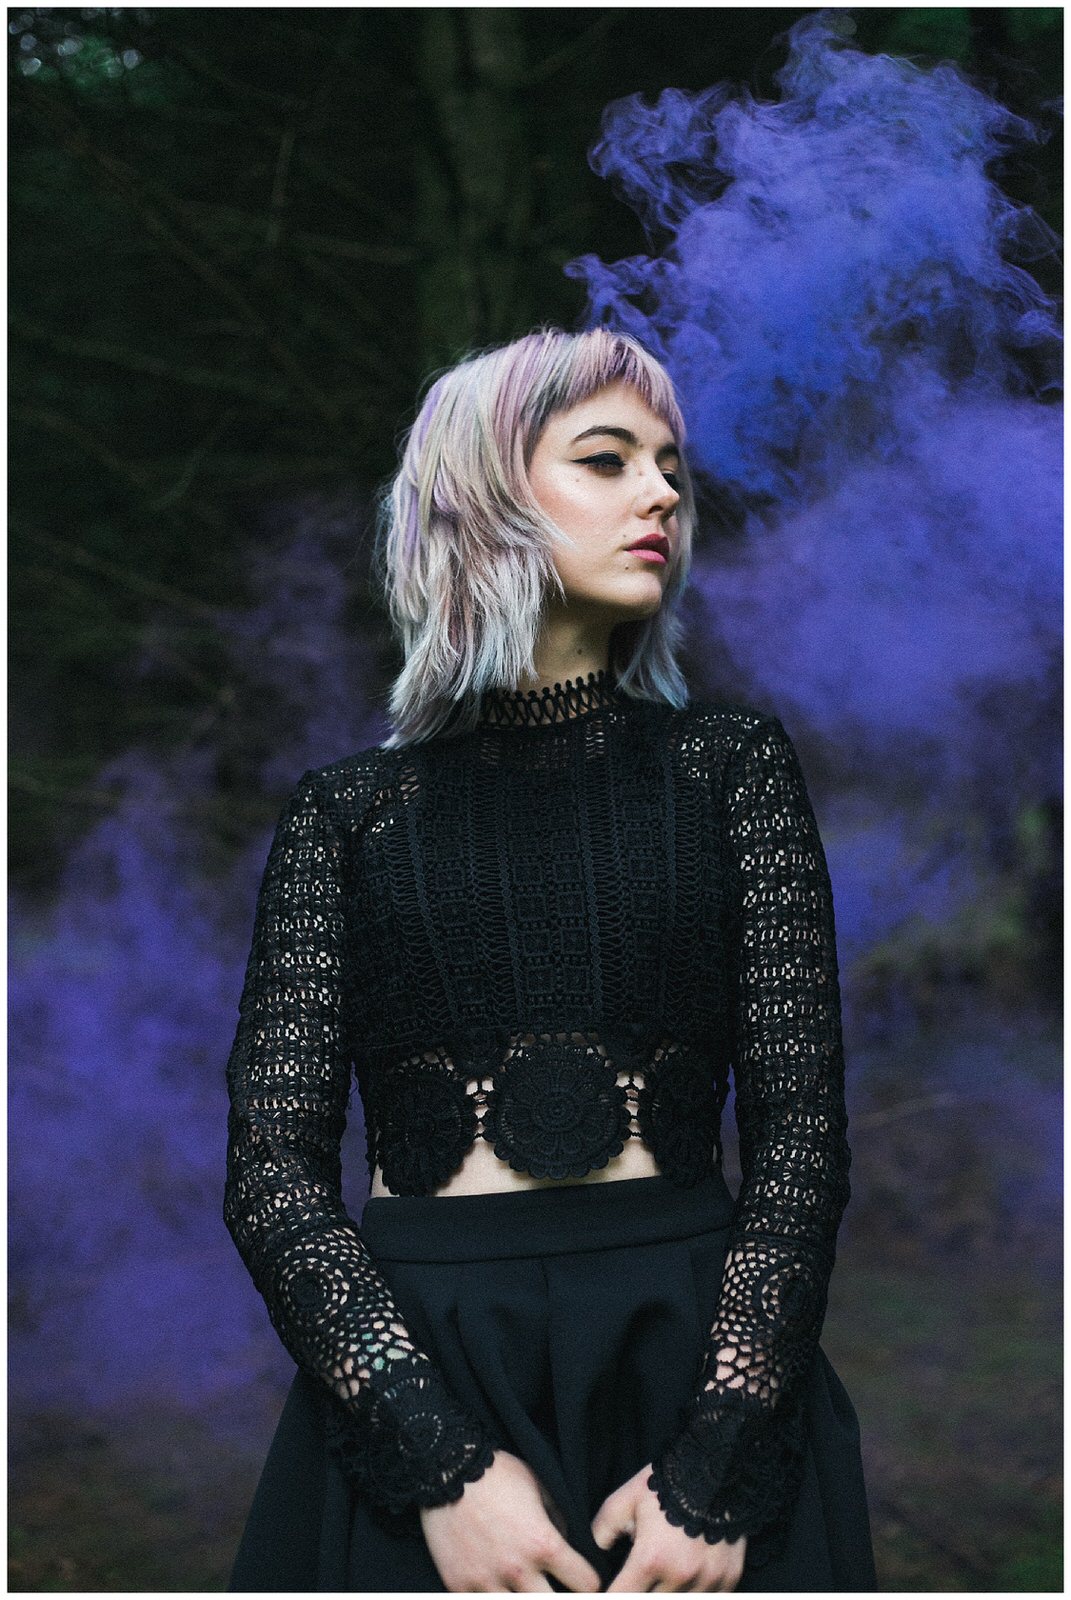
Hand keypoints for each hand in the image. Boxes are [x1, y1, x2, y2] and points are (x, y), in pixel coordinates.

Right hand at [419, 1448, 602, 1591]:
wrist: (447, 1468)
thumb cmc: (497, 1474)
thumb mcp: (538, 1487)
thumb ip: (558, 1520)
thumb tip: (568, 1544)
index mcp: (543, 1544)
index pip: (585, 1583)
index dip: (589, 1582)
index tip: (584, 1580)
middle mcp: (517, 1568)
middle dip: (559, 1598)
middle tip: (555, 1588)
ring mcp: (486, 1580)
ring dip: (523, 1598)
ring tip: (522, 1587)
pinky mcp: (459, 1584)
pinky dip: (490, 1596)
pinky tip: (494, 1586)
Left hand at [591, 1461, 746, 1591]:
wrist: (715, 1467)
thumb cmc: (665, 1485)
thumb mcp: (623, 1502)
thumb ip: (601, 1534)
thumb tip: (592, 1564)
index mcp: (651, 1559)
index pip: (621, 1599)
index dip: (611, 1596)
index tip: (608, 1590)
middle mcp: (680, 1577)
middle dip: (638, 1592)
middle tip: (636, 1576)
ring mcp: (708, 1582)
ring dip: (664, 1593)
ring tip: (660, 1573)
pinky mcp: (728, 1580)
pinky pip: (705, 1599)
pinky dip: (691, 1593)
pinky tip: (683, 1578)